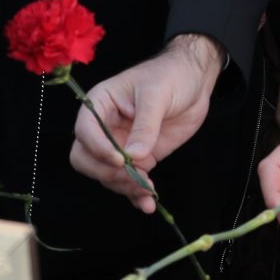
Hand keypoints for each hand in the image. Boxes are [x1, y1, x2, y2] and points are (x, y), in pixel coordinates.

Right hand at [69, 34, 224, 214]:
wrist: (194, 81)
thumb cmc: (171, 75)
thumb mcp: (158, 94)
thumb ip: (146, 125)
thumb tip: (134, 156)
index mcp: (100, 104)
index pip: (85, 132)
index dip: (98, 149)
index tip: (121, 160)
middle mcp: (104, 128)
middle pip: (86, 159)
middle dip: (107, 172)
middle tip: (134, 176)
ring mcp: (120, 145)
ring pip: (107, 175)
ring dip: (124, 187)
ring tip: (148, 191)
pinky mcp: (139, 158)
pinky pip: (129, 182)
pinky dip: (136, 196)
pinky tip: (148, 204)